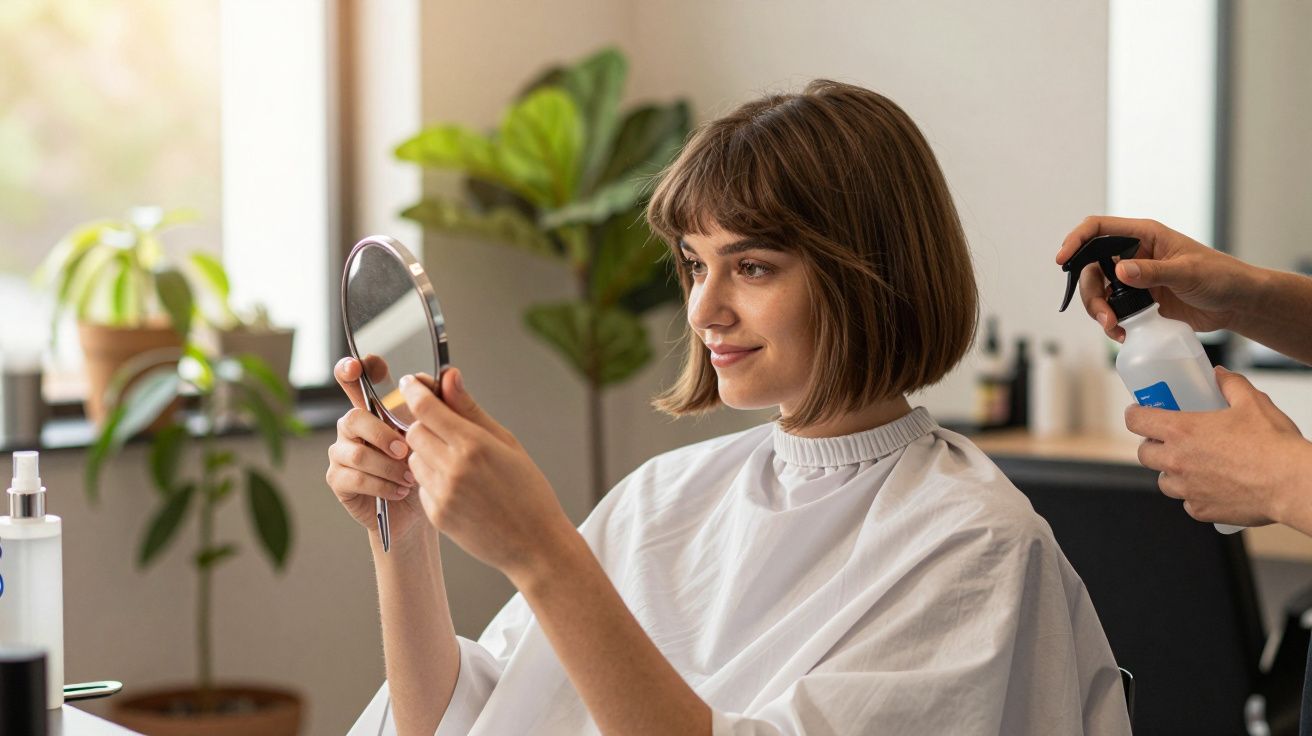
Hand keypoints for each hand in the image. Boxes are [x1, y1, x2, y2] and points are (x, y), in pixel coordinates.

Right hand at [325, 357, 427, 545]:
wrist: (416, 512)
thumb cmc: (424, 469)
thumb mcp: (435, 435)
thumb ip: (437, 405)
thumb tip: (450, 374)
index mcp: (373, 409)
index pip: (354, 380)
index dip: (351, 369)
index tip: (357, 366)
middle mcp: (352, 427)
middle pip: (354, 417)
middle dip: (382, 435)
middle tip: (406, 452)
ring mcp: (341, 452)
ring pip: (357, 453)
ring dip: (387, 467)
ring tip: (409, 479)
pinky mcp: (337, 478)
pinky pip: (353, 477)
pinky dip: (381, 485)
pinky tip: (398, 491)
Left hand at [400, 367, 574, 580]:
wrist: (535, 544)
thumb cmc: (529, 490)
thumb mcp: (506, 442)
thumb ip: (470, 409)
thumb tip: (448, 377)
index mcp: (474, 445)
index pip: (425, 407)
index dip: (415, 390)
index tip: (412, 383)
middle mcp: (453, 468)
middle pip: (413, 431)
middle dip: (424, 425)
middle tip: (443, 428)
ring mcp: (442, 494)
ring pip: (414, 458)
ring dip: (427, 453)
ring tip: (457, 462)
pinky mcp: (436, 515)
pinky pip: (421, 486)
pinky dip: (432, 480)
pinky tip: (460, 488)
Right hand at [1056, 216, 1258, 341]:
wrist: (1236, 304)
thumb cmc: (1220, 277)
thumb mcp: (1188, 272)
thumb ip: (1153, 271)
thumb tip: (1120, 272)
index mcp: (1144, 236)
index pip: (1098, 229)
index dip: (1076, 240)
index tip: (1062, 260)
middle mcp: (1133, 255)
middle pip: (1091, 268)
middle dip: (1091, 294)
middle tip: (1104, 316)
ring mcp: (1134, 279)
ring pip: (1098, 292)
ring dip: (1098, 312)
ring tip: (1114, 329)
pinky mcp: (1138, 301)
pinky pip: (1112, 310)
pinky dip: (1111, 323)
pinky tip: (1121, 333)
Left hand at [1126, 366, 1310, 526]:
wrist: (1291, 483)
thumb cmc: (1273, 444)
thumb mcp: (1252, 402)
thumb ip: (1230, 384)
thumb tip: (1219, 374)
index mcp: (1182, 431)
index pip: (1136, 421)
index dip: (1135, 415)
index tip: (1139, 413)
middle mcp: (1177, 461)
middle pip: (1144, 454)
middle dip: (1153, 446)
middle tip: (1170, 441)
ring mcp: (1187, 488)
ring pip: (1163, 481)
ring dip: (1172, 472)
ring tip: (1193, 465)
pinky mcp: (1201, 510)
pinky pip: (1187, 502)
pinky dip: (1194, 495)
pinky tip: (1211, 487)